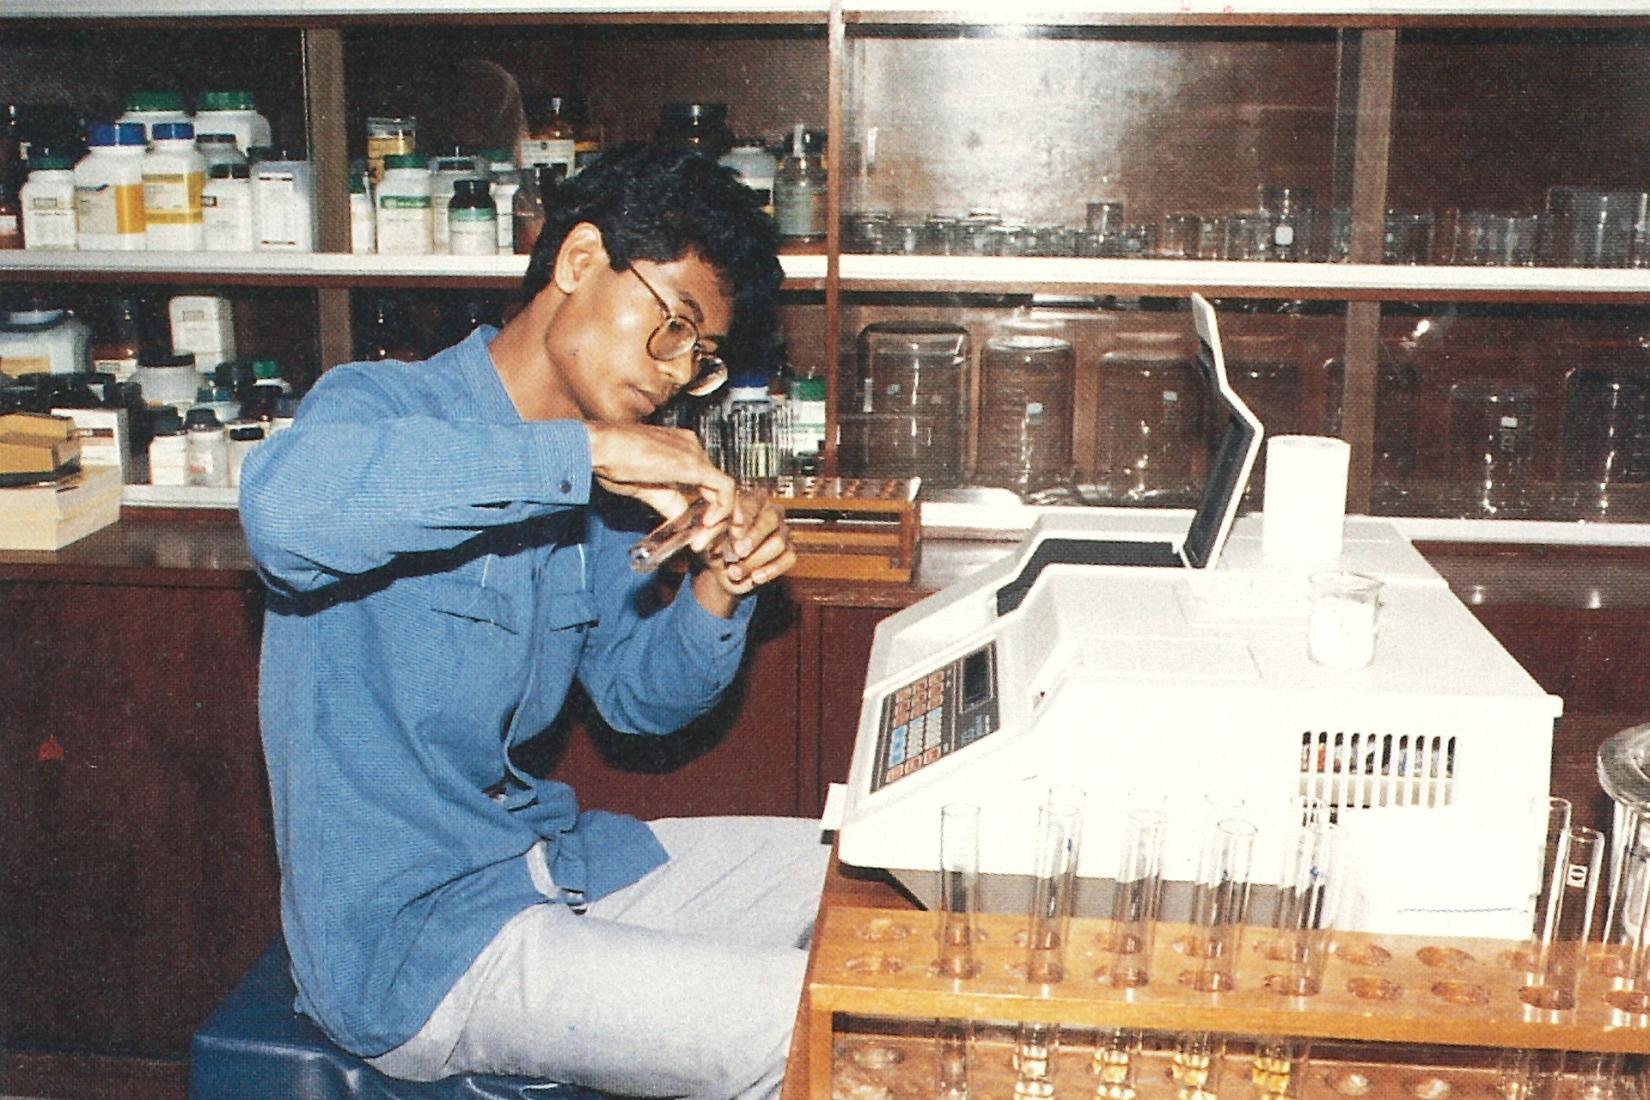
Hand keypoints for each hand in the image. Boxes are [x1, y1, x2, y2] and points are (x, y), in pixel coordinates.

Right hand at [587, 423, 733, 551]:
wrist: (598, 447)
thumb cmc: (611, 461)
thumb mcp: (646, 488)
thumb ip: (669, 503)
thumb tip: (682, 520)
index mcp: (681, 449)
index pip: (708, 482)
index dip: (709, 509)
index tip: (701, 532)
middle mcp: (692, 447)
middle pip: (718, 487)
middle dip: (716, 519)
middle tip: (704, 543)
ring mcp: (695, 453)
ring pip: (723, 490)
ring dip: (717, 521)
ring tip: (702, 540)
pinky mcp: (695, 464)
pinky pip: (724, 488)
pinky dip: (722, 510)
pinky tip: (706, 525)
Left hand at [691, 488, 795, 614]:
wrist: (721, 569)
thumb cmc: (715, 544)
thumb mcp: (708, 536)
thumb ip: (712, 530)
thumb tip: (719, 528)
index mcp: (752, 500)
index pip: (752, 503)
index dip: (744, 517)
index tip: (734, 531)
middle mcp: (771, 512)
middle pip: (770, 520)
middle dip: (753, 537)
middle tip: (738, 551)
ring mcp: (783, 532)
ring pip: (779, 542)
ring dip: (755, 560)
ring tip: (735, 571)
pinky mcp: (789, 552)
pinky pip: (787, 560)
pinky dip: (770, 570)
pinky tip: (754, 577)